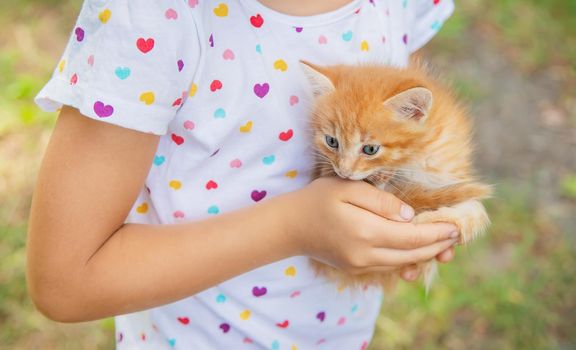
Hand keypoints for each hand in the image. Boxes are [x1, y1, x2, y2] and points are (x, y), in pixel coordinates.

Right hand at [284, 177, 458, 275]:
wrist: (291, 226)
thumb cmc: (318, 199)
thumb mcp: (347, 188)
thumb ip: (380, 201)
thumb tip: (408, 216)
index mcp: (365, 232)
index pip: (412, 237)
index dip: (437, 233)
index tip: (456, 227)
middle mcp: (366, 254)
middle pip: (412, 254)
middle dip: (437, 246)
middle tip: (456, 237)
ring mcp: (361, 265)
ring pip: (403, 263)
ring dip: (425, 255)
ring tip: (443, 246)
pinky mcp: (356, 268)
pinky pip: (389, 266)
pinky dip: (407, 260)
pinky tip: (418, 253)